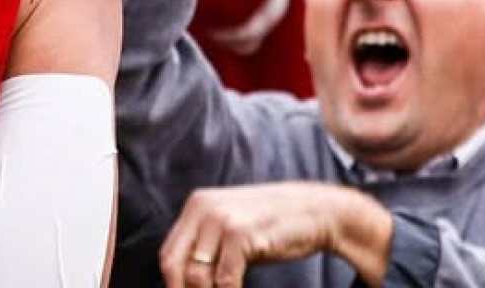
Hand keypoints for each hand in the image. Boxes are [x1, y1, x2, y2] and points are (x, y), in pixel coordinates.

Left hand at [163, 183, 389, 287]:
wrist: (316, 211)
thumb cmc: (273, 227)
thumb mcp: (232, 229)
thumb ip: (209, 247)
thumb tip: (190, 282)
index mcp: (197, 206)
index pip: (168, 253)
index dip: (173, 285)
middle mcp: (202, 209)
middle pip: (176, 265)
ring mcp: (220, 220)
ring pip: (197, 276)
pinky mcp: (240, 234)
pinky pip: (225, 280)